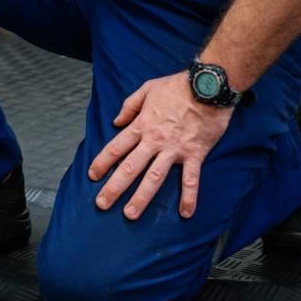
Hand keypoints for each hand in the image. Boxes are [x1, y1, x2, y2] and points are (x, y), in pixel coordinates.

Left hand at [87, 71, 233, 220]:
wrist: (207, 86)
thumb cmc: (177, 86)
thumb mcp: (148, 89)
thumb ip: (130, 105)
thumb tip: (116, 121)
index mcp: (142, 125)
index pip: (116, 147)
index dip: (102, 162)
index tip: (92, 175)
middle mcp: (154, 141)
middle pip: (130, 167)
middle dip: (114, 187)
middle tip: (102, 203)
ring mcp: (174, 149)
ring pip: (154, 177)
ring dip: (142, 198)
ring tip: (130, 214)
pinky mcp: (195, 154)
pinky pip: (191, 179)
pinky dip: (189, 197)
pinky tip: (185, 213)